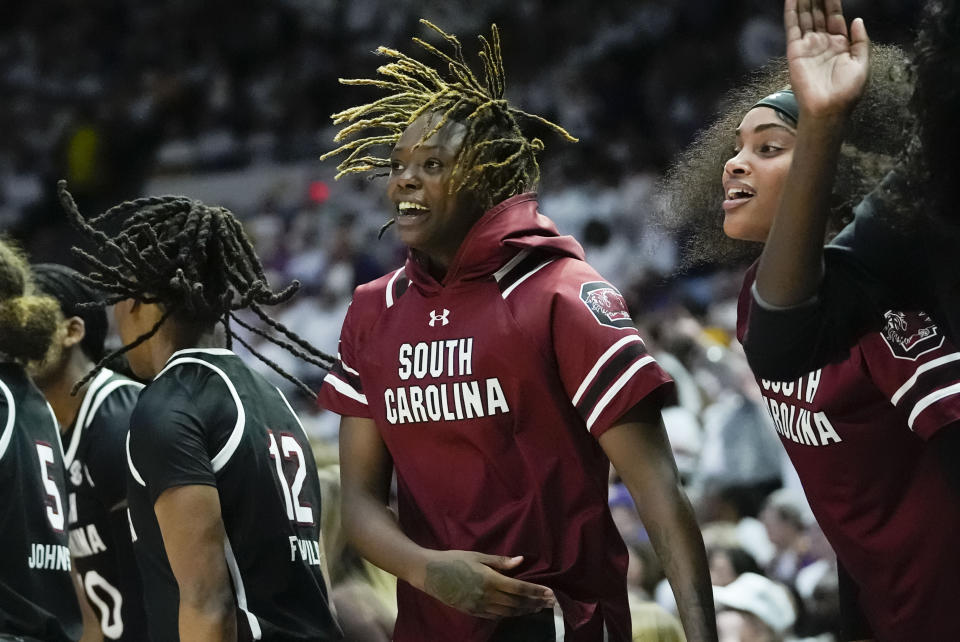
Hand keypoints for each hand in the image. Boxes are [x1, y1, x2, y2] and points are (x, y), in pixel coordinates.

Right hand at [421, 550, 554, 619]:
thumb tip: (521, 560)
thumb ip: (500, 561)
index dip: (536, 592)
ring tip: (537, 608)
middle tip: (550, 603)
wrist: (429, 573)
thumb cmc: (453, 559)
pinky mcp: (472, 612)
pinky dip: (509, 615)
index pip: (519, 589)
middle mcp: (487, 596)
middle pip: (517, 603)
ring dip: (524, 611)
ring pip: (508, 612)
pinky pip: (495, 616)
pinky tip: (515, 612)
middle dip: (535, 603)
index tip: (550, 593)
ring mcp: (479, 606)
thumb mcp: (478, 556)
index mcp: (490, 579)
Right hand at [784, 0, 869, 118]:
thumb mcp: (862, 64)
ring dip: (804, 0)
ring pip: (806, 17)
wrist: (828, 109)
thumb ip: (860, 41)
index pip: (834, 16)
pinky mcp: (795, 51)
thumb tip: (857, 19)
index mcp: (839, 45)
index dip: (832, 1)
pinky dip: (792, 12)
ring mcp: (808, 46)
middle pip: (818, 13)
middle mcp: (822, 43)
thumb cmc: (847, 92)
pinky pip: (793, 27)